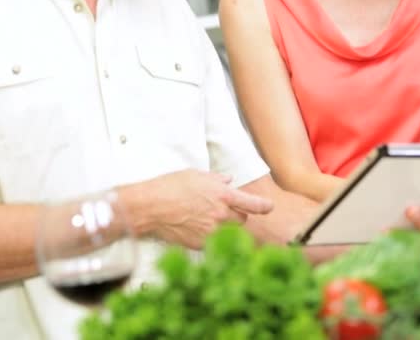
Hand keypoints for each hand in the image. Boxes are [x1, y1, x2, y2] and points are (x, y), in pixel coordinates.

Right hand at [122, 169, 273, 248]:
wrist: (150, 207)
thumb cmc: (170, 186)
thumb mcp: (195, 175)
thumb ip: (216, 179)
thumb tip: (228, 180)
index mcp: (224, 195)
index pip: (254, 204)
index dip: (264, 206)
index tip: (269, 207)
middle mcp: (221, 215)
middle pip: (242, 220)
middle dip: (236, 215)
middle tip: (222, 210)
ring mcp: (211, 231)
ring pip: (228, 233)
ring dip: (223, 227)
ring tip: (206, 220)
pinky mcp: (200, 244)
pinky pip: (212, 242)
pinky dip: (208, 237)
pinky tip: (195, 228)